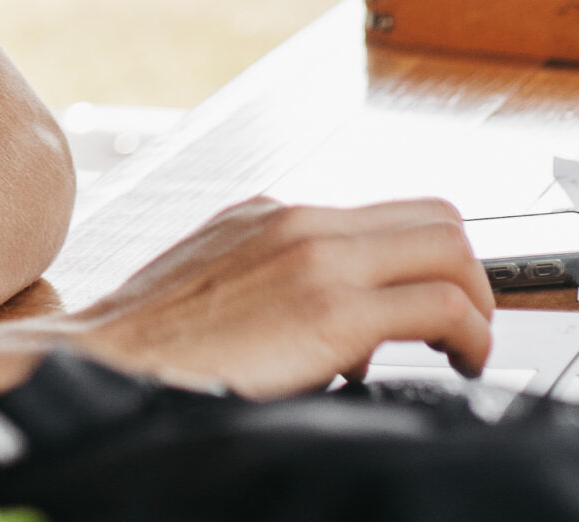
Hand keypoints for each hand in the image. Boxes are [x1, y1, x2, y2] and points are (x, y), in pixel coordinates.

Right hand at [63, 197, 494, 397]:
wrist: (103, 365)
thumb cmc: (150, 351)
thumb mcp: (213, 286)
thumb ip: (272, 285)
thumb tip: (333, 330)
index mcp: (270, 216)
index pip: (384, 212)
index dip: (430, 256)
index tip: (440, 298)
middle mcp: (298, 221)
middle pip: (432, 217)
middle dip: (468, 272)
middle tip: (469, 324)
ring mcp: (316, 257)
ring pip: (447, 248)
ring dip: (476, 302)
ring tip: (467, 349)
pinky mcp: (329, 308)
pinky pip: (437, 304)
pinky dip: (470, 333)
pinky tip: (458, 363)